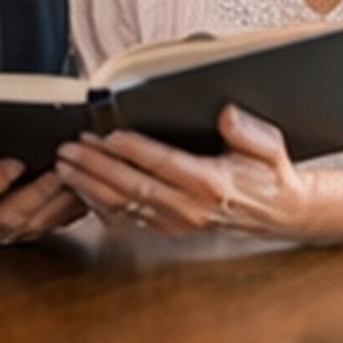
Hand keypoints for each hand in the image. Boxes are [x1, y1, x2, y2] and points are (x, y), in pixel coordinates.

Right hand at [0, 159, 85, 246]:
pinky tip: (89, 188)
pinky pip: (55, 225)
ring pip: (37, 224)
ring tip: (81, 174)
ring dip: (61, 199)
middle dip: (38, 192)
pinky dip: (73, 207)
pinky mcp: (27, 235)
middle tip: (60, 167)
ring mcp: (3, 237)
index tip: (12, 164)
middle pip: (9, 216)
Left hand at [55, 105, 307, 237]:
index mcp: (211, 183)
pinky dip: (99, 205)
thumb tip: (226, 114)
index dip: (132, 149)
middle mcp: (189, 207)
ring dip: (89, 185)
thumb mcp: (269, 146)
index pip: (163, 163)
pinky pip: (126, 218)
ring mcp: (176, 222)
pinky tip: (81, 190)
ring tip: (65, 167)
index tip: (107, 134)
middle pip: (132, 186)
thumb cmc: (268, 174)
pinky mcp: (168, 228)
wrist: (277, 213)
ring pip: (123, 205)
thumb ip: (248, 131)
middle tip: (70, 148)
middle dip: (96, 166)